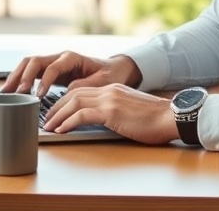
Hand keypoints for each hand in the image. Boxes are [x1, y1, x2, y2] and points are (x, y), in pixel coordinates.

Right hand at [0, 51, 140, 96]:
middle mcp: (59, 58)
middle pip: (34, 61)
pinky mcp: (49, 71)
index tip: (38, 95)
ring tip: (5, 91)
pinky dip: (19, 79)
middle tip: (17, 93)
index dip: (44, 81)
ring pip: (28, 64)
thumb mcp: (103, 82)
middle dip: (23, 76)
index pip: (52, 67)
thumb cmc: (109, 75)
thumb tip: (67, 92)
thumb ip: (85, 85)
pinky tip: (11, 90)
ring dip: (16, 76)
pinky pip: (30, 72)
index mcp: (72, 58)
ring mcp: (53, 63)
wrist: (114, 70)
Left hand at [43, 83, 178, 144]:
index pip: (81, 91)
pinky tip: (61, 129)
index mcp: (113, 89)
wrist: (172, 117)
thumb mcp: (131, 111)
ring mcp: (110, 99)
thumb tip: (103, 121)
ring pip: (74, 103)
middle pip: (73, 95)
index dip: (65, 102)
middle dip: (56, 108)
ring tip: (49, 126)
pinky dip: (68, 122)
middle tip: (46, 120)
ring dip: (57, 115)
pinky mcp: (111, 111)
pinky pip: (82, 115)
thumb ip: (115, 111)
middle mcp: (109, 90)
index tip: (56, 113)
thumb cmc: (155, 120)